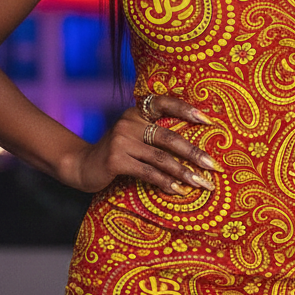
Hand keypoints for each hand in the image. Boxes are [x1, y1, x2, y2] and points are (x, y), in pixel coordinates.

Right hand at [65, 94, 220, 194]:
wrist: (80, 165)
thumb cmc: (116, 152)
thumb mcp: (134, 136)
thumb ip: (156, 134)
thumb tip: (194, 148)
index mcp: (136, 112)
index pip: (164, 103)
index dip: (186, 110)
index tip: (209, 120)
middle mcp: (128, 122)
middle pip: (168, 137)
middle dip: (194, 153)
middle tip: (213, 166)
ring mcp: (121, 141)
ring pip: (161, 158)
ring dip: (184, 173)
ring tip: (202, 184)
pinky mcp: (115, 160)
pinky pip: (148, 172)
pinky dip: (166, 183)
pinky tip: (179, 191)